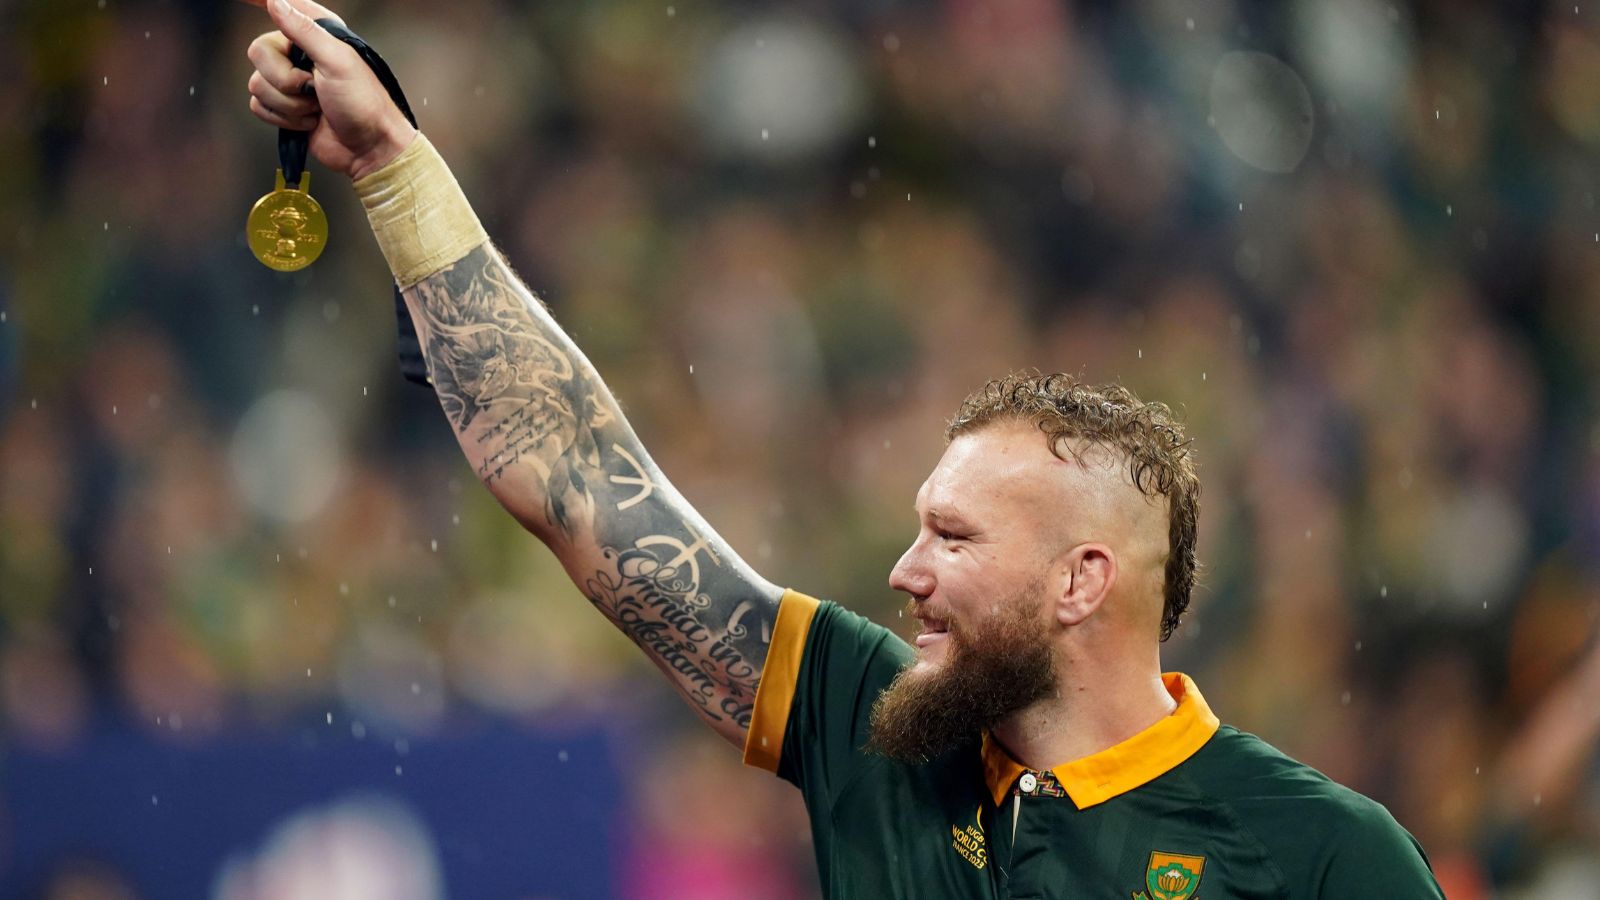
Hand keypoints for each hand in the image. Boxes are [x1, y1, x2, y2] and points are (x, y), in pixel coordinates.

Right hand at [245, 0, 416, 179]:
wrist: (368, 149)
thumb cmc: (363, 103)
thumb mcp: (338, 61)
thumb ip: (305, 30)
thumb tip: (275, 2)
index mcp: (317, 33)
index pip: (283, 6)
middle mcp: (299, 52)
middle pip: (258, 53)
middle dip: (285, 80)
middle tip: (314, 88)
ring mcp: (289, 80)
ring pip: (257, 83)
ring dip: (290, 104)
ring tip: (318, 108)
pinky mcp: (283, 106)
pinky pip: (258, 106)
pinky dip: (285, 118)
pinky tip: (310, 121)